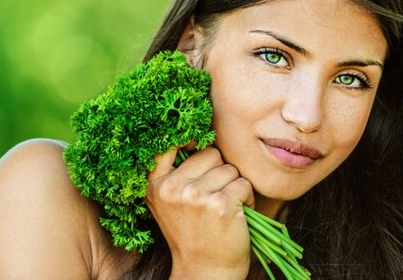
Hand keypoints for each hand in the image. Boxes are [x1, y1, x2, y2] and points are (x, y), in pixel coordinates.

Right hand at [146, 147, 253, 279]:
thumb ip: (172, 172)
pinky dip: (247, 197)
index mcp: (156, 185)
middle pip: (210, 153)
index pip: (170, 143)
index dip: (189, 139)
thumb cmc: (190, 233)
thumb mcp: (167, 203)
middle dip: (219, 170)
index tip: (197, 145)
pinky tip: (237, 213)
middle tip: (216, 194)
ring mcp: (196, 196)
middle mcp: (173, 188)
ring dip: (234, 185)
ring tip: (225, 207)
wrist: (205, 271)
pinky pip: (243, 183)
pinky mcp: (220, 204)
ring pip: (229, 168)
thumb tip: (192, 137)